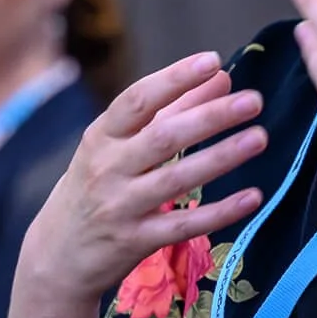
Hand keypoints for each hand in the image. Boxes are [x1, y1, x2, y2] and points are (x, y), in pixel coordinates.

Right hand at [17, 53, 268, 307]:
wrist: (57, 256)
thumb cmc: (95, 186)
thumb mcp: (118, 146)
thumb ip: (171, 109)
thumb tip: (221, 76)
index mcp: (101, 137)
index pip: (137, 100)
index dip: (174, 78)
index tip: (213, 61)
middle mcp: (107, 168)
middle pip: (163, 137)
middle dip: (210, 117)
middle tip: (253, 100)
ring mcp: (120, 207)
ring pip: (177, 179)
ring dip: (221, 158)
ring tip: (259, 138)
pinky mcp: (135, 242)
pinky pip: (184, 225)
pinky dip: (220, 211)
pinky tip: (253, 197)